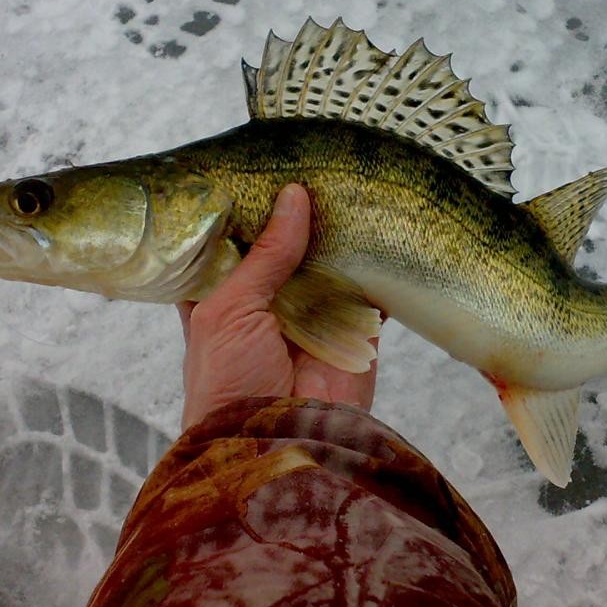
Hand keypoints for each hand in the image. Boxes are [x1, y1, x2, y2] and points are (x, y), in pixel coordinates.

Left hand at [177, 183, 378, 428]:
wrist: (275, 447)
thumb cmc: (228, 383)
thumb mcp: (228, 309)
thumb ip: (264, 254)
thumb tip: (294, 197)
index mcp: (223, 292)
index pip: (235, 238)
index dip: (248, 204)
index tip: (263, 161)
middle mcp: (269, 298)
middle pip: (288, 242)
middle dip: (301, 210)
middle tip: (317, 158)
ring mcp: (315, 311)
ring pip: (331, 258)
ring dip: (341, 229)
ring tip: (352, 179)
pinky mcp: (356, 328)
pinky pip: (372, 286)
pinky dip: (380, 260)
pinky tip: (383, 223)